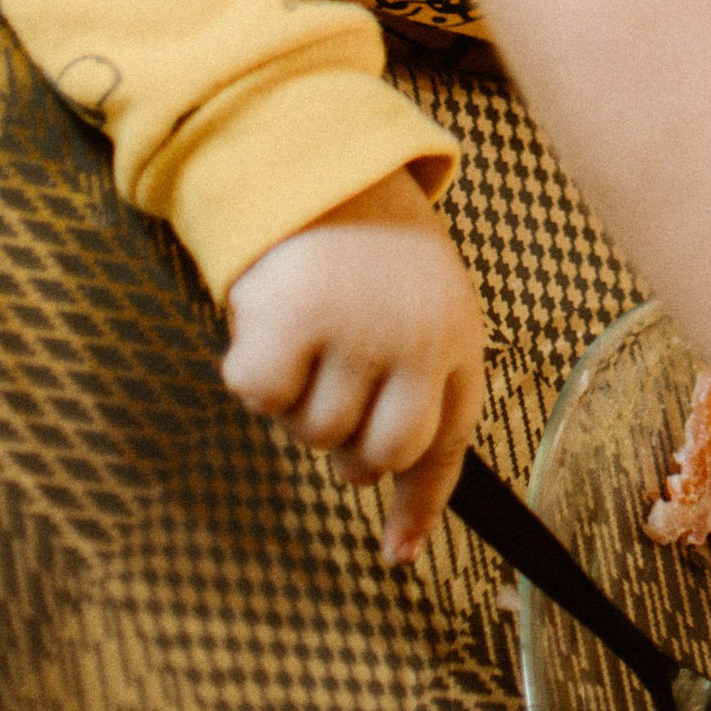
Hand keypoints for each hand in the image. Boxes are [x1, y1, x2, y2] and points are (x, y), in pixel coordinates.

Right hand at [220, 166, 485, 565]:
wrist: (315, 156)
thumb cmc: (369, 243)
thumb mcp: (421, 302)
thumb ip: (415, 387)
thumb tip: (396, 523)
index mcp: (457, 333)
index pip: (448, 441)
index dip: (421, 504)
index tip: (398, 554)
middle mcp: (417, 339)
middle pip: (376, 457)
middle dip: (345, 441)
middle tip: (330, 380)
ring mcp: (358, 333)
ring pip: (313, 432)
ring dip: (299, 394)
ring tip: (311, 325)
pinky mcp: (295, 324)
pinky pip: (261, 398)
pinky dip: (254, 369)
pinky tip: (271, 319)